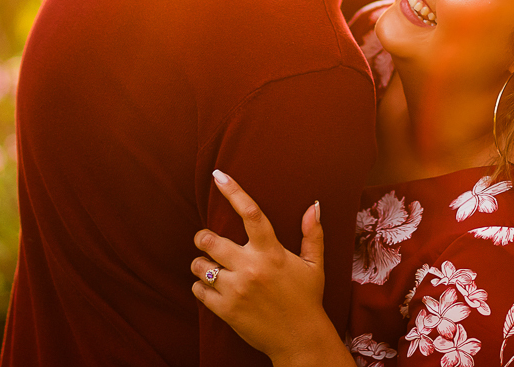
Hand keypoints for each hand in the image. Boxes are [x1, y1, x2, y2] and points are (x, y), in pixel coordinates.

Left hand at [191, 170, 346, 365]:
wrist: (299, 338)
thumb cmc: (307, 298)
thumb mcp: (314, 265)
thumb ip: (312, 234)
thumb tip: (314, 205)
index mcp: (272, 252)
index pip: (250, 213)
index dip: (232, 191)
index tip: (218, 175)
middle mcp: (251, 267)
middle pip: (209, 240)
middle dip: (203, 237)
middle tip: (207, 240)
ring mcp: (236, 290)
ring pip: (199, 265)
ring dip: (200, 264)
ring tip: (211, 267)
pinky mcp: (225, 310)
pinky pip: (198, 290)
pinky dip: (201, 286)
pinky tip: (213, 287)